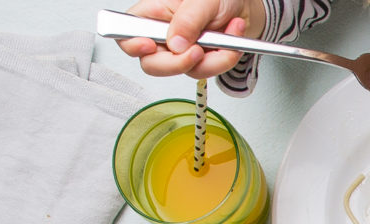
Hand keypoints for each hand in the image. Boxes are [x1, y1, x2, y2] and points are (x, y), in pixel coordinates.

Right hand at [112, 0, 263, 80]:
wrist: (242, 7)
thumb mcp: (202, 0)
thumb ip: (187, 20)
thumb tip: (175, 45)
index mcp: (152, 14)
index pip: (127, 35)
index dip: (133, 45)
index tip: (149, 45)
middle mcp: (163, 35)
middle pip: (153, 64)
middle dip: (179, 63)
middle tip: (198, 51)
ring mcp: (180, 51)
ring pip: (186, 71)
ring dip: (213, 58)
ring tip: (228, 32)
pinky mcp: (199, 62)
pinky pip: (208, 71)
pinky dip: (225, 59)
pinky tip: (231, 41)